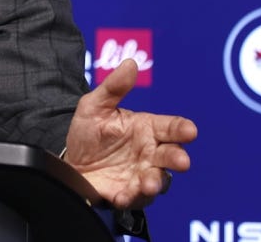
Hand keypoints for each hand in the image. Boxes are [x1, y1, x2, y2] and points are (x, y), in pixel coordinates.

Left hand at [64, 58, 196, 208]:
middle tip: (181, 161)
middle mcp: (150, 153)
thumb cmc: (88, 132)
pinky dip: (131, 198)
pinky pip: (135, 198)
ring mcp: (142, 174)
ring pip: (159, 180)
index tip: (189, 130)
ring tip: (147, 183)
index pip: (171, 127)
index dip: (182, 129)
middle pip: (172, 156)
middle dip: (178, 158)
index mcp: (146, 128)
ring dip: (155, 182)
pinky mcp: (128, 193)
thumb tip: (130, 62)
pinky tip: (121, 195)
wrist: (70, 162)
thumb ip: (113, 87)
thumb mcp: (94, 106)